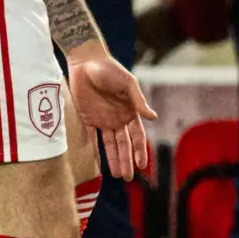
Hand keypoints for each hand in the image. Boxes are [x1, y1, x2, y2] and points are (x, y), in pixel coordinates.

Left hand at [65, 44, 156, 179]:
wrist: (85, 60)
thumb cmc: (109, 68)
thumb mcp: (127, 83)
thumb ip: (138, 100)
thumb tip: (153, 117)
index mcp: (130, 111)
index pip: (136, 136)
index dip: (139, 151)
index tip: (141, 165)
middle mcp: (117, 118)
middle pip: (124, 145)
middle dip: (126, 161)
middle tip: (128, 177)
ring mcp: (102, 119)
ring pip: (110, 145)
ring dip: (114, 159)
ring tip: (117, 175)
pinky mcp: (87, 118)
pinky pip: (91, 138)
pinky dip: (94, 151)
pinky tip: (97, 164)